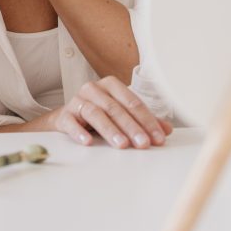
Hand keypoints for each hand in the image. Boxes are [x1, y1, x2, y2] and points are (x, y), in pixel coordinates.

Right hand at [50, 76, 172, 147]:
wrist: (66, 118)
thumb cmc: (98, 114)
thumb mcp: (121, 115)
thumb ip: (142, 121)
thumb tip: (166, 130)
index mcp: (110, 86)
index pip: (132, 102)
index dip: (147, 121)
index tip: (158, 138)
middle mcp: (93, 89)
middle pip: (115, 108)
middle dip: (132, 127)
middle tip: (143, 143)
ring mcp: (77, 101)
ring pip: (95, 113)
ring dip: (110, 130)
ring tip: (121, 145)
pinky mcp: (63, 115)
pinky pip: (71, 122)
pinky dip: (79, 132)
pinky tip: (88, 141)